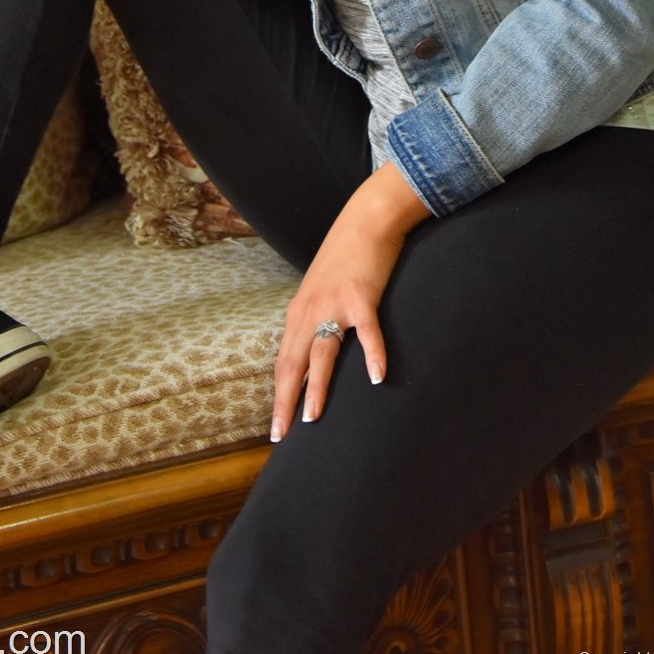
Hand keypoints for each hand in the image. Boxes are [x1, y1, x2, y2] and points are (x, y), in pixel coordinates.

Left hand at [269, 163, 429, 442]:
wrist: (365, 220)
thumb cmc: (345, 257)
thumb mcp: (319, 291)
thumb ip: (314, 319)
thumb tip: (311, 351)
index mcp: (299, 313)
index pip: (283, 362)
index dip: (278, 395)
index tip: (276, 425)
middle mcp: (310, 310)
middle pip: (292, 363)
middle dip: (285, 401)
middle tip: (281, 434)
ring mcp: (335, 304)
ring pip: (321, 353)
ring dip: (316, 387)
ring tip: (313, 417)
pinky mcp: (362, 296)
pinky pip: (367, 331)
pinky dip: (372, 354)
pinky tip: (376, 377)